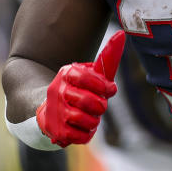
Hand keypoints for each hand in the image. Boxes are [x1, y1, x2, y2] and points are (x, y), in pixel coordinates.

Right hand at [36, 30, 124, 146]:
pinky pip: (81, 136)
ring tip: (89, 117)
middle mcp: (58, 90)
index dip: (103, 86)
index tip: (109, 90)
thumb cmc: (79, 90)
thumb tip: (122, 34)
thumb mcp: (91, 74)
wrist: (49, 112)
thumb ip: (107, 58)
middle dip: (100, 106)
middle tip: (98, 106)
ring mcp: (56, 112)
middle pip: (90, 102)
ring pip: (86, 120)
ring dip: (93, 121)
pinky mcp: (57, 131)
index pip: (87, 78)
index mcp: (67, 73)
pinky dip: (86, 134)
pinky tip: (81, 127)